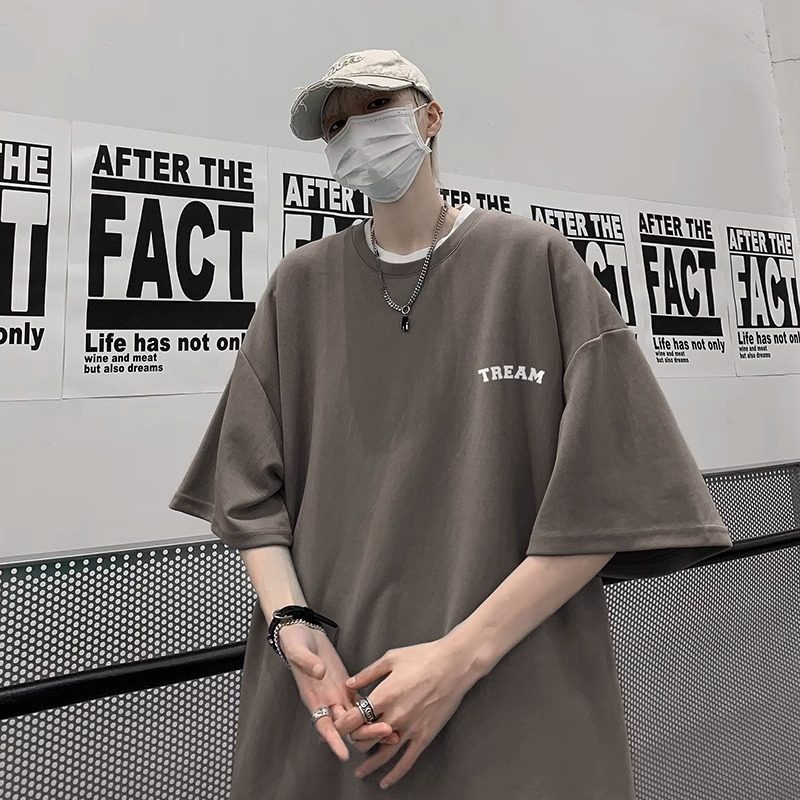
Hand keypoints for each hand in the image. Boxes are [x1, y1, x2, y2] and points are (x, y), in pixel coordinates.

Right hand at [277, 624, 400, 759]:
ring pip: (357, 719)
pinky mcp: (348, 687)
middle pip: (346, 726)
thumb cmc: (296, 644)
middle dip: (365, 732)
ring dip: (373, 726)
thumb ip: (307, 662)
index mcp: (314, 698)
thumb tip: (319, 671)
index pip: (324, 724)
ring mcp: (338, 696)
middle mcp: (327, 702)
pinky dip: (374, 711)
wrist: (301, 634)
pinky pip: (362, 704)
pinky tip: (389, 715)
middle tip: (385, 731)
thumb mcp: (297, 651)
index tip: (344, 752)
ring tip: (393, 732)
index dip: (333, 739)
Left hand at [333, 639, 473, 789]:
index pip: (353, 720)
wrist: (453, 665)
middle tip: (353, 739)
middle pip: (364, 739)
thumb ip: (368, 673)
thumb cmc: (423, 657)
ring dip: (369, 765)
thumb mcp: (391, 658)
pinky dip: (395, 774)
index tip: (337, 726)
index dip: (341, 725)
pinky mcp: (424, 735)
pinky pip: (407, 760)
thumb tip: (350, 684)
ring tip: (360, 773)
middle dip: (355, 740)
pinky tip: (386, 782)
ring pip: (383, 754)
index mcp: (383, 696)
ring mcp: (410, 728)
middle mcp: (394, 716)